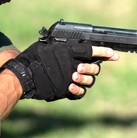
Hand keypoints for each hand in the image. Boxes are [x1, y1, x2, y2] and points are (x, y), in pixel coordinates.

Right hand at [3, 42, 118, 100]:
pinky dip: (79, 90)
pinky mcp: (65, 91)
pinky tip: (74, 87)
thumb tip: (72, 44)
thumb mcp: (47, 45)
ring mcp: (69, 79)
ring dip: (87, 79)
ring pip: (89, 81)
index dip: (103, 52)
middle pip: (93, 67)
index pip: (89, 50)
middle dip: (94, 67)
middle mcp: (71, 65)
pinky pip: (79, 93)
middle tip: (91, 67)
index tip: (113, 54)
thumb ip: (61, 45)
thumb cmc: (33, 57)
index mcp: (68, 51)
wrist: (23, 75)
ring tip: (77, 76)